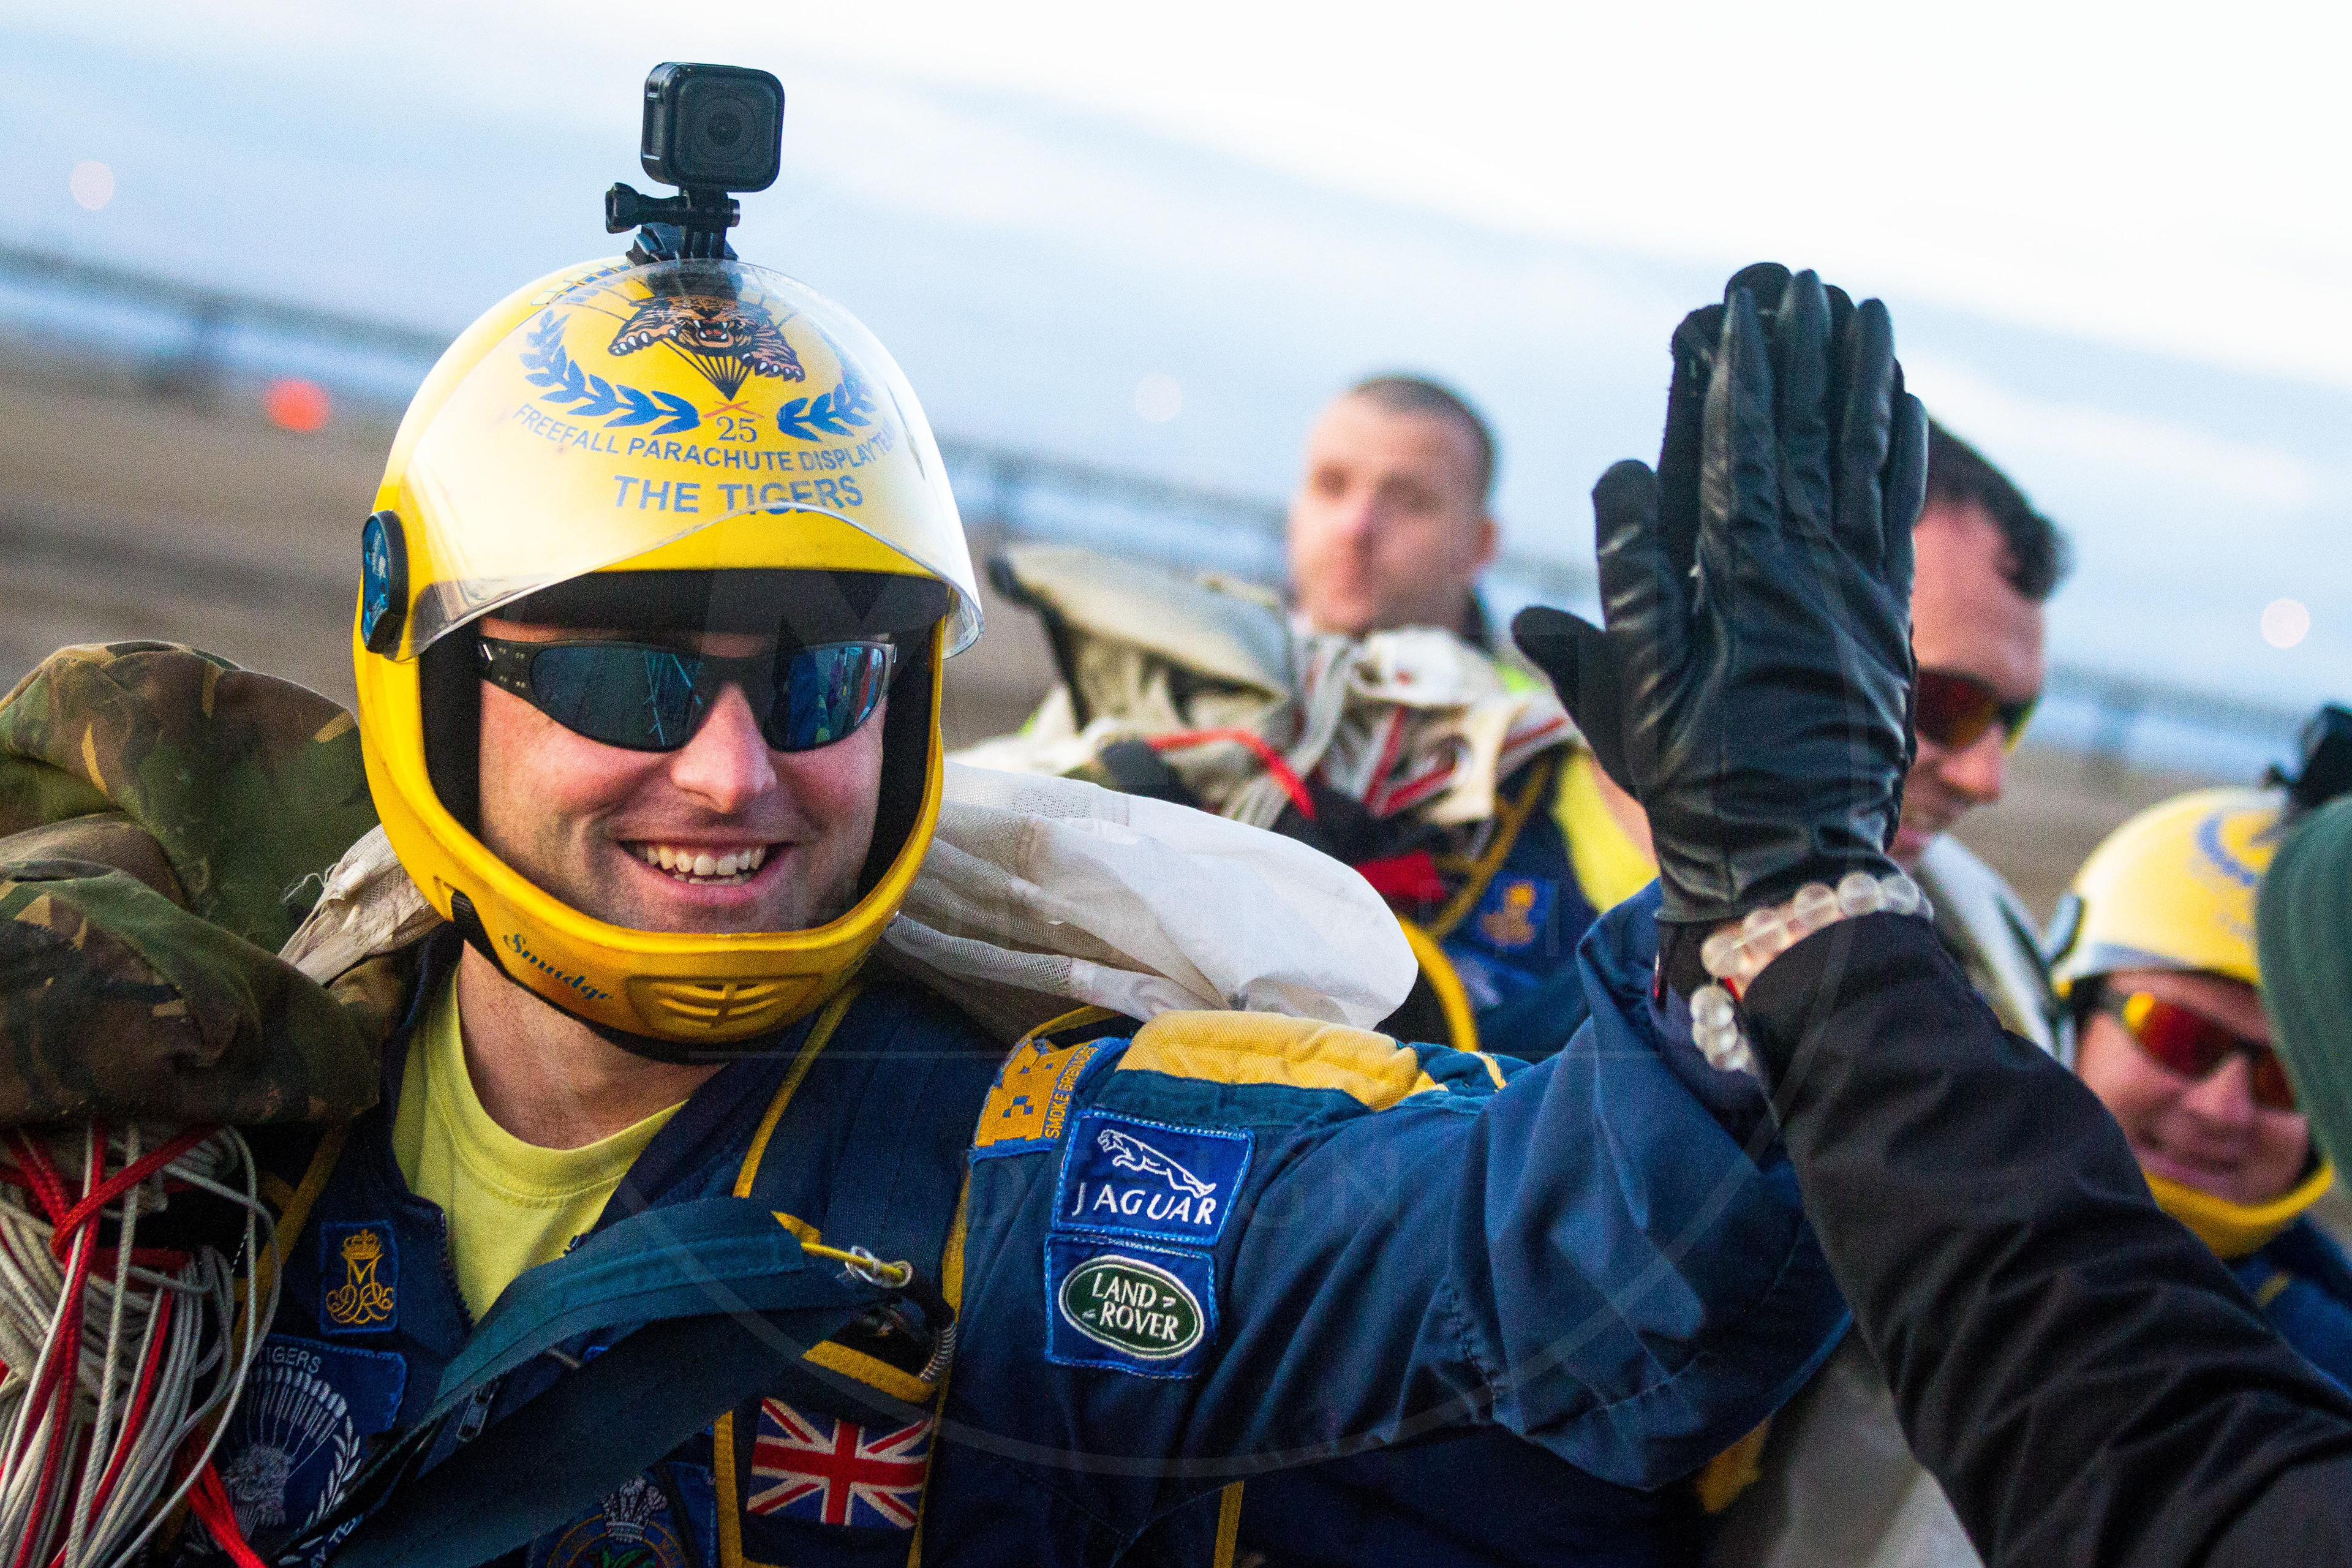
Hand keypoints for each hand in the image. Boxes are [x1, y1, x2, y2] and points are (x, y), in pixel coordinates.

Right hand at [1515, 264, 1925, 927]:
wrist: (1788, 856)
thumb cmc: (1695, 780)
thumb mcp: (1633, 694)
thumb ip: (1625, 585)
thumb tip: (1621, 478)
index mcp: (1739, 581)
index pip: (1739, 451)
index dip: (1740, 375)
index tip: (1741, 309)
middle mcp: (1806, 572)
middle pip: (1805, 438)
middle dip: (1802, 355)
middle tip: (1802, 281)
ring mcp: (1854, 592)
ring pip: (1861, 463)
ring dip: (1861, 382)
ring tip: (1863, 311)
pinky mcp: (1884, 620)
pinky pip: (1895, 516)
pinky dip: (1900, 454)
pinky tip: (1905, 405)